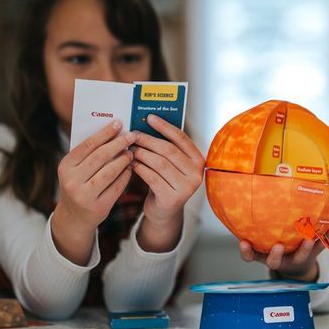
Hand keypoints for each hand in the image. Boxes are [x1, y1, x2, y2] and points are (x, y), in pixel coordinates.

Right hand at [52, 120, 135, 263]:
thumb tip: (113, 131)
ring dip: (124, 159)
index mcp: (65, 166)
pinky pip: (117, 187)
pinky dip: (126, 175)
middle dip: (118, 144)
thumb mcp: (76, 170)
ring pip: (110, 172)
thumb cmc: (79, 185)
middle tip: (131, 135)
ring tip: (132, 151)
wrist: (74, 217)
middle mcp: (72, 180)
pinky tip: (131, 167)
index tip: (118, 123)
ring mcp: (84, 195)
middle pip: (100, 157)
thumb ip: (89, 154)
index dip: (104, 133)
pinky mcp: (98, 207)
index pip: (87, 145)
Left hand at [131, 115, 204, 252]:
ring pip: (159, 163)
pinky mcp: (173, 198)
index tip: (150, 117)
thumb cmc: (166, 181)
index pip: (181, 138)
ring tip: (130, 149)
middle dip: (148, 140)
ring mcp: (186, 187)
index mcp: (199, 160)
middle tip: (133, 135)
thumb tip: (148, 124)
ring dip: (142, 154)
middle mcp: (196, 174)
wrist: (164, 211)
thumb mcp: (172, 164)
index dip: (165, 126)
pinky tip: (131, 164)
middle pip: (168, 150)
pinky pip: (152, 177)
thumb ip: (167, 147)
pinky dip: (140, 168)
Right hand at [238, 225, 328, 281]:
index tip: (243, 242)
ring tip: (309, 239)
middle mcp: (280, 259)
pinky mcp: (313, 254)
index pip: (251, 256)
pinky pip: (321, 246)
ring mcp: (297, 258)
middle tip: (277, 246)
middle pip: (275, 261)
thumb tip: (248, 197)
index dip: (246, 252)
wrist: (297, 266)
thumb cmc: (277, 246)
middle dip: (276, 255)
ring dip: (306, 247)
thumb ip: (257, 226)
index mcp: (265, 255)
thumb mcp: (264, 241)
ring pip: (301, 255)